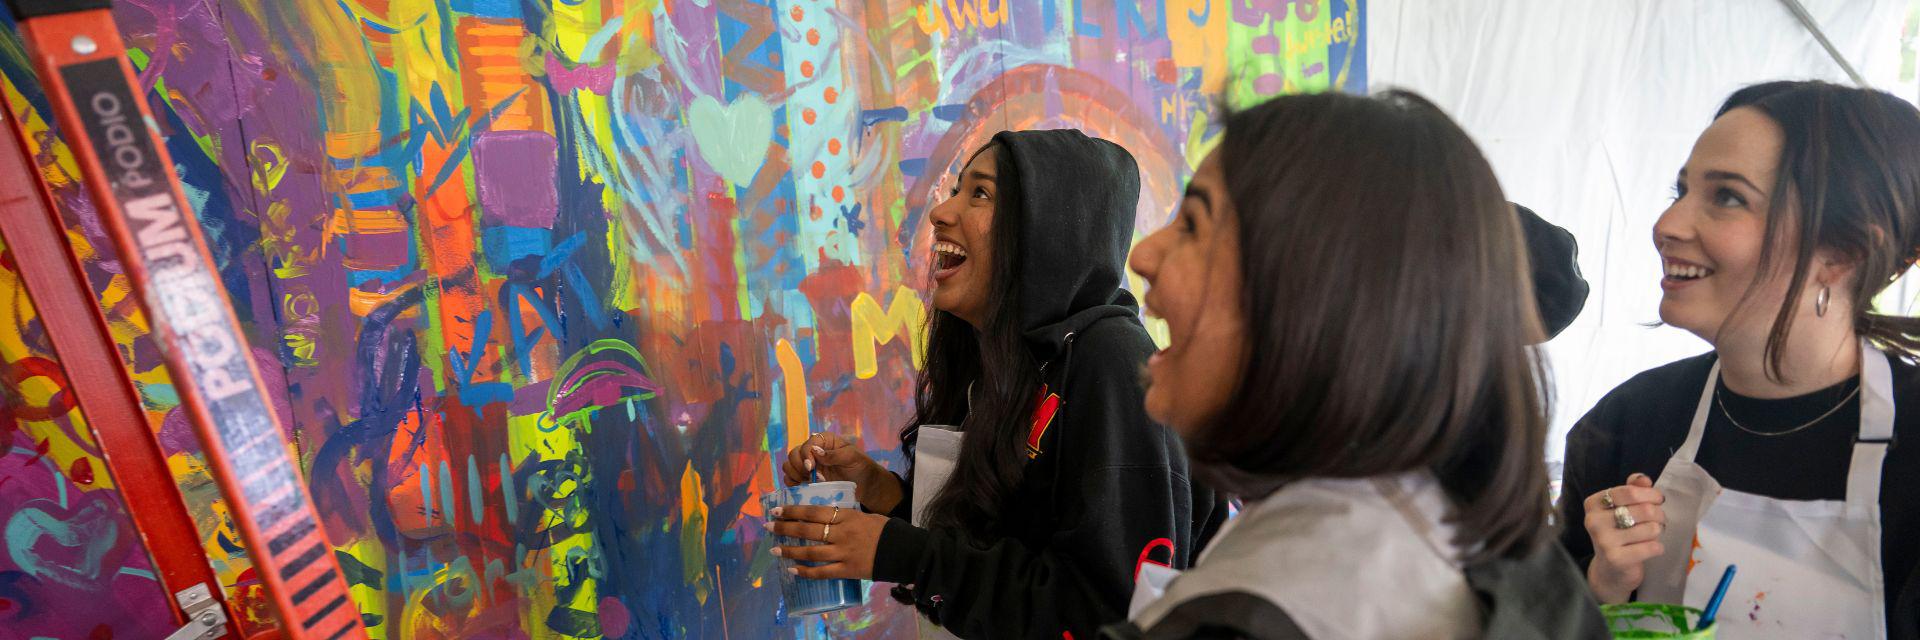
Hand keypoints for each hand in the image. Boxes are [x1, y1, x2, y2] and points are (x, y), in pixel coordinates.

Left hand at [768, 505, 887, 579]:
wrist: (902, 550)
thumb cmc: (884, 530)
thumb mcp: (863, 515)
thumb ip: (844, 516)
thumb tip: (823, 515)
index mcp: (846, 516)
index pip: (813, 511)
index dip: (793, 511)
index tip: (777, 510)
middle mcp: (842, 533)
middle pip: (807, 529)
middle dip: (784, 528)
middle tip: (768, 526)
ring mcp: (843, 552)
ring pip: (810, 551)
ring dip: (790, 550)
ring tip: (775, 549)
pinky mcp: (847, 570)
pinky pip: (822, 572)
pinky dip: (805, 572)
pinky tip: (793, 570)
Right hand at [780, 433, 902, 512]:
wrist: (865, 486)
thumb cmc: (861, 468)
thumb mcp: (852, 458)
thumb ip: (834, 454)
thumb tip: (815, 451)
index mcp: (824, 441)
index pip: (807, 444)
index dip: (805, 455)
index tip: (810, 467)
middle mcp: (813, 451)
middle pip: (794, 454)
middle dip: (799, 465)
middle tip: (810, 476)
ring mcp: (808, 466)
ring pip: (789, 465)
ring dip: (794, 473)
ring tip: (807, 481)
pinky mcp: (806, 479)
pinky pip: (790, 478)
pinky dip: (791, 482)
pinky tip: (802, 486)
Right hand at [1583, 473, 1667, 603]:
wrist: (1610, 571)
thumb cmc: (1618, 533)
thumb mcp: (1621, 508)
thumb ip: (1632, 489)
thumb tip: (1643, 479)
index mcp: (1594, 503)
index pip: (1629, 491)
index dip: (1651, 494)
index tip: (1658, 500)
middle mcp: (1594, 521)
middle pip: (1644, 509)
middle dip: (1659, 514)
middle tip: (1659, 520)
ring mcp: (1603, 540)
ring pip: (1650, 528)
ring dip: (1658, 531)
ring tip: (1652, 535)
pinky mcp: (1616, 559)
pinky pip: (1651, 547)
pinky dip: (1658, 547)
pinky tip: (1652, 548)